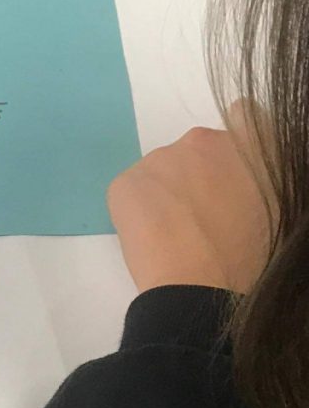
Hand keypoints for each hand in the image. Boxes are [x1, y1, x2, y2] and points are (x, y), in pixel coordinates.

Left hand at [106, 100, 273, 293]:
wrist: (201, 291)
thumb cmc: (251, 260)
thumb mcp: (279, 210)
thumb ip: (263, 177)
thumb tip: (247, 175)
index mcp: (250, 146)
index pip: (245, 116)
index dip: (233, 146)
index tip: (228, 174)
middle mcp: (205, 140)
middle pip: (197, 151)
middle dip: (198, 176)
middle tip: (203, 219)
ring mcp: (162, 158)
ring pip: (162, 171)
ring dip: (168, 192)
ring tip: (177, 236)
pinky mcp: (127, 181)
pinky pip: (132, 191)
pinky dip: (139, 210)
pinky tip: (152, 240)